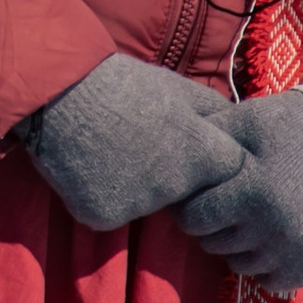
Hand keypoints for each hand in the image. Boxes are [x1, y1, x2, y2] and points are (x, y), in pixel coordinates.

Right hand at [17, 53, 246, 230]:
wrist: (59, 91)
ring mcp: (137, 206)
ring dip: (135, 186)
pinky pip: (112, 213)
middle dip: (172, 177)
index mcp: (199, 153)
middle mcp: (174, 187)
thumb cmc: (123, 85)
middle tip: (142, 146)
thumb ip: (216, 114)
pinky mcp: (102, 216)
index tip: (190, 148)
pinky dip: (102, 196)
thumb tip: (242, 130)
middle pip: (187, 195)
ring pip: (147, 205)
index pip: (228, 175)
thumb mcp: (178, 89)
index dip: (211, 163)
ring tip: (111, 151)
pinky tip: (89, 167)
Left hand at [172, 90, 302, 291]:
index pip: (194, 220)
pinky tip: (277, 234)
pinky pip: (275, 280)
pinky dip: (270, 262)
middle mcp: (279, 228)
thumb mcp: (245, 121)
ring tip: (255, 216)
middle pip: (215, 245)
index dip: (192, 206)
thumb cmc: (293, 126)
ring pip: (242, 266)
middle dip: (216, 225)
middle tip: (231, 203)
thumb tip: (163, 159)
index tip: (203, 195)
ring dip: (241, 246)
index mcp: (254, 191)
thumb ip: (205, 143)